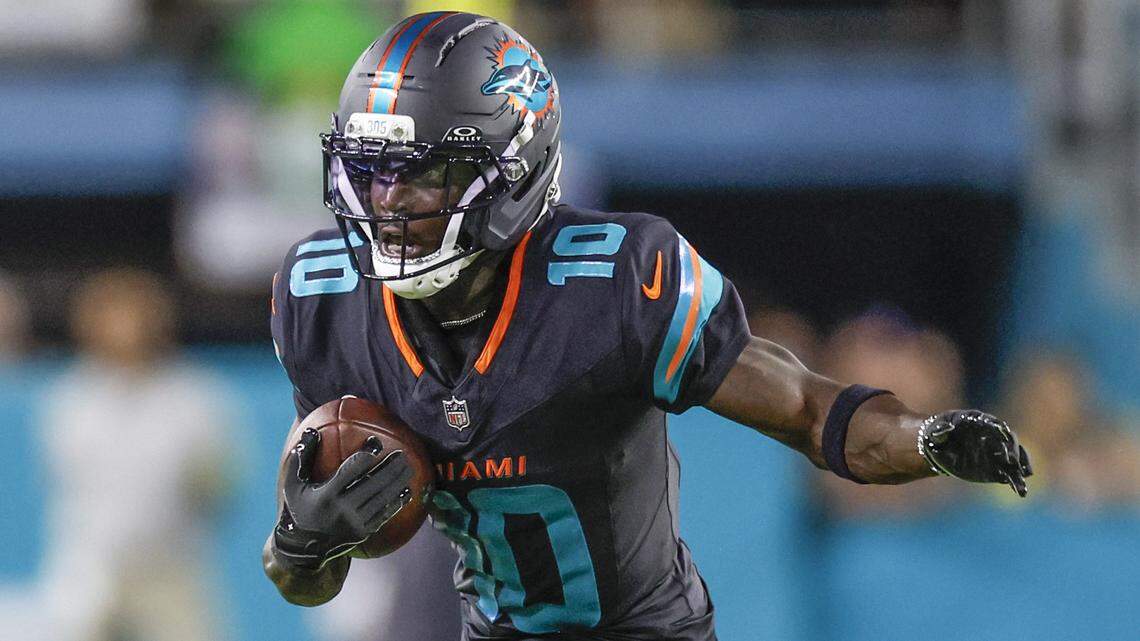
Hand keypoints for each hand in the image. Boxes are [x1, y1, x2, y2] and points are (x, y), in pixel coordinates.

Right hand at [273, 428, 413, 569]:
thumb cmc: (300, 508)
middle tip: (402, 453)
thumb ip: (302, 458)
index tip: (376, 443)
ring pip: (382, 499)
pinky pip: (384, 515)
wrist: (304, 548)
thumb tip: (312, 431)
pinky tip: (407, 491)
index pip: (350, 471)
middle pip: (373, 484)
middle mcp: (342, 510)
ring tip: (409, 468)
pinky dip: (397, 502)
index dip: (365, 456)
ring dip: (398, 482)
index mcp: (326, 495)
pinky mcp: (364, 532)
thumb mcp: (294, 484)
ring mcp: (355, 523)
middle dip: (390, 468)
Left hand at [918, 410, 1033, 496]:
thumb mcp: (934, 432)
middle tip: (1012, 461)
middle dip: (1013, 450)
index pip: (993, 424)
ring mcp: (997, 452)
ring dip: (1021, 468)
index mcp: (979, 422)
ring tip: (1024, 479)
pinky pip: (1010, 474)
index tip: (1003, 434)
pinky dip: (1016, 482)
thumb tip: (946, 428)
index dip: (999, 429)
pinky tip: (1021, 492)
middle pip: (1009, 441)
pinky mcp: (996, 468)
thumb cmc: (936, 435)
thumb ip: (940, 431)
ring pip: (1015, 459)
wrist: (941, 448)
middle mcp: (993, 436)